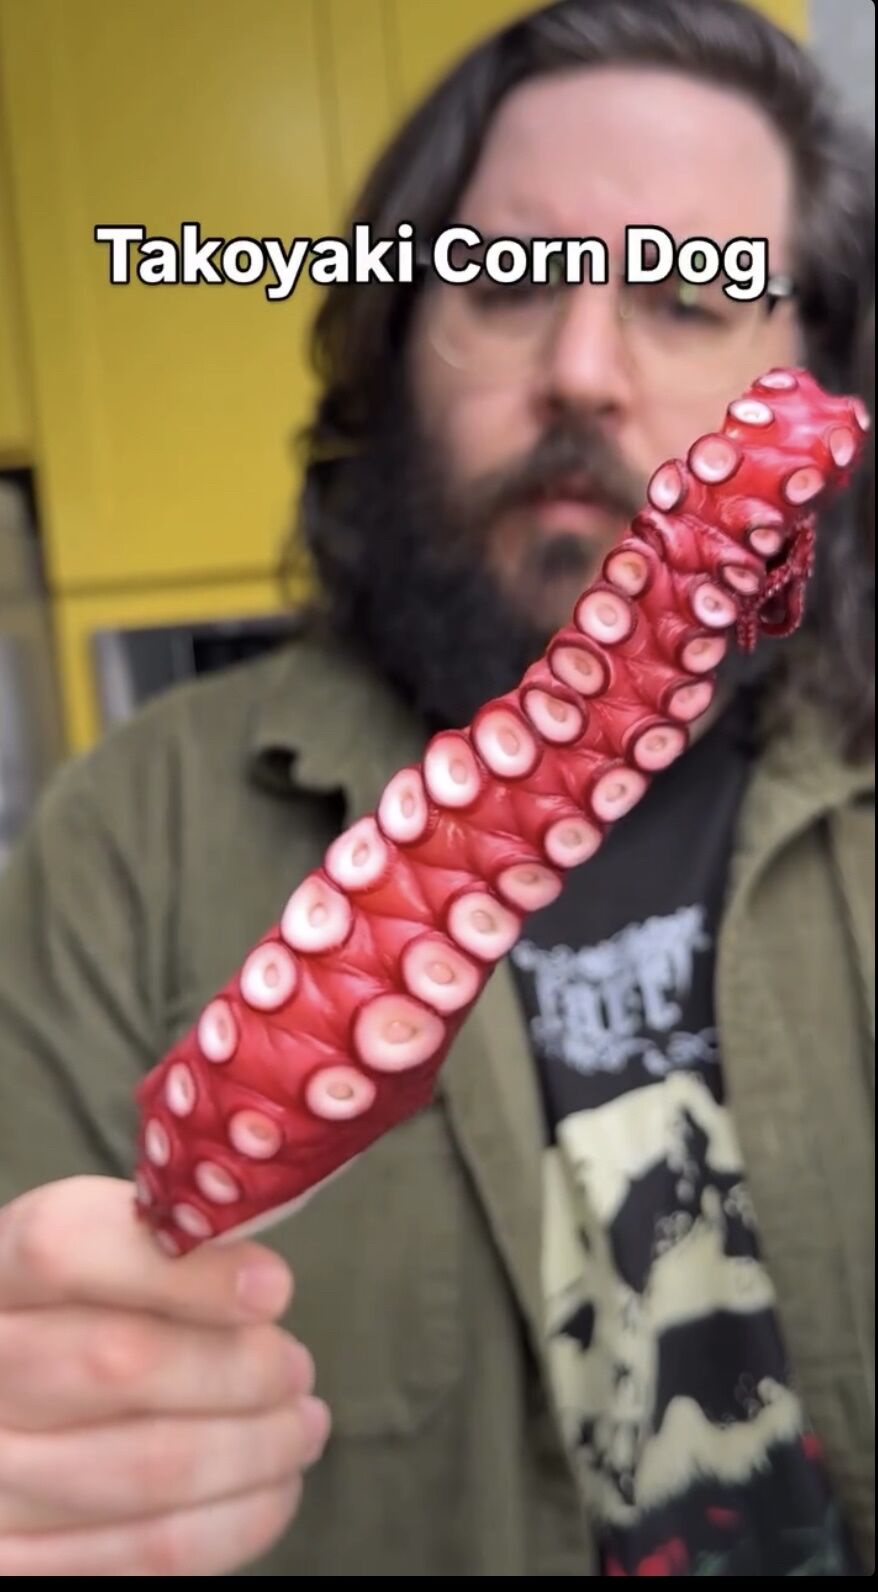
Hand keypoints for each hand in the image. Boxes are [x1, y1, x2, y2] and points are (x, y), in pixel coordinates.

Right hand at [0, 1176, 329, 1574]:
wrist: (9, 1406)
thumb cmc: (71, 1320)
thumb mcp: (95, 1257)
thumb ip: (160, 1246)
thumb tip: (259, 1282)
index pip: (65, 1247)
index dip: (180, 1271)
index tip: (272, 1287)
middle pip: (120, 1362)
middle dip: (241, 1367)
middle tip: (295, 1368)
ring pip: (149, 1466)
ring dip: (255, 1446)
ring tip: (299, 1425)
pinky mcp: (19, 1564)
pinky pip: (150, 1551)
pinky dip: (237, 1518)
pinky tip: (272, 1486)